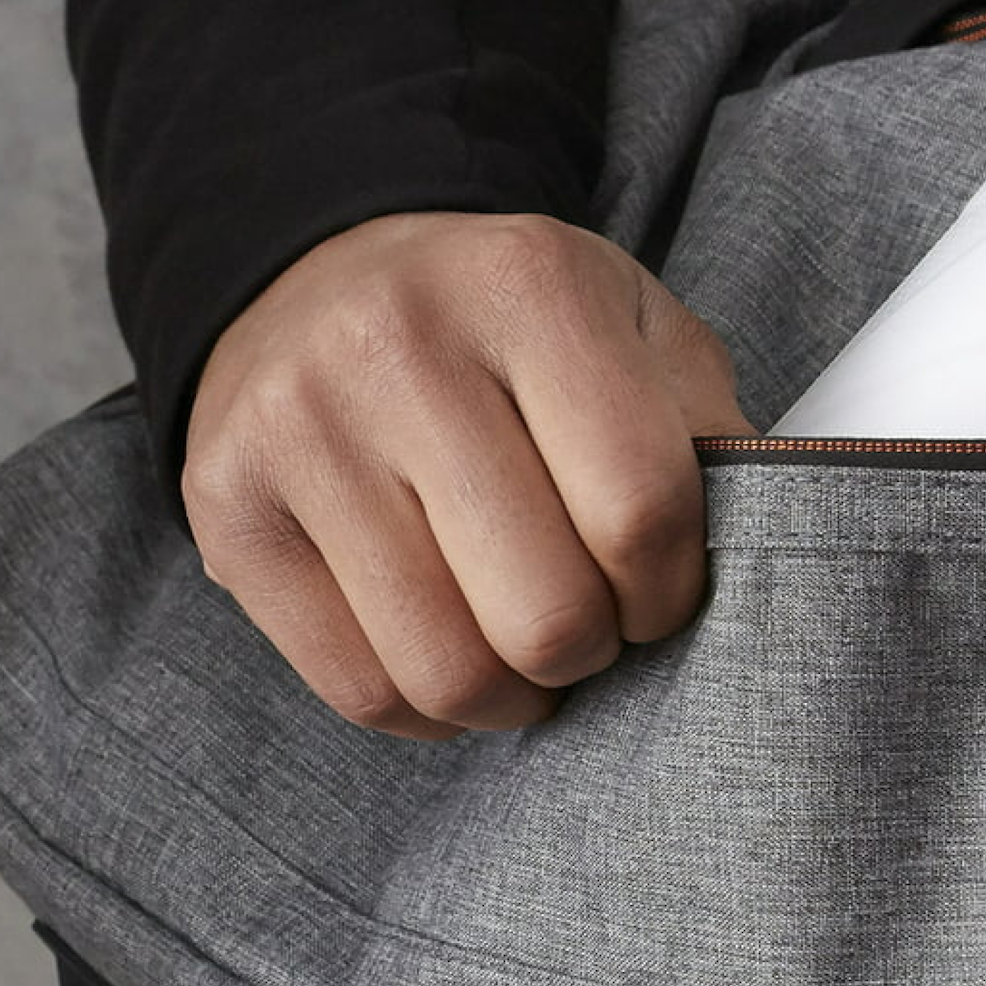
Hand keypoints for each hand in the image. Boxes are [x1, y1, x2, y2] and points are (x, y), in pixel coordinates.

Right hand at [182, 213, 751, 737]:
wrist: (319, 275)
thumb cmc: (502, 327)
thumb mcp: (627, 327)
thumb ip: (700, 430)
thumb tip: (758, 558)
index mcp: (526, 284)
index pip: (640, 507)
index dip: (673, 590)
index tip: (659, 591)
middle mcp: (395, 344)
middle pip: (543, 609)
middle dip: (591, 650)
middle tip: (587, 623)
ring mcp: (296, 427)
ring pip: (445, 667)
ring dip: (512, 696)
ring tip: (520, 651)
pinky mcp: (227, 507)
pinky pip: (355, 687)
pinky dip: (424, 709)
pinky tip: (443, 655)